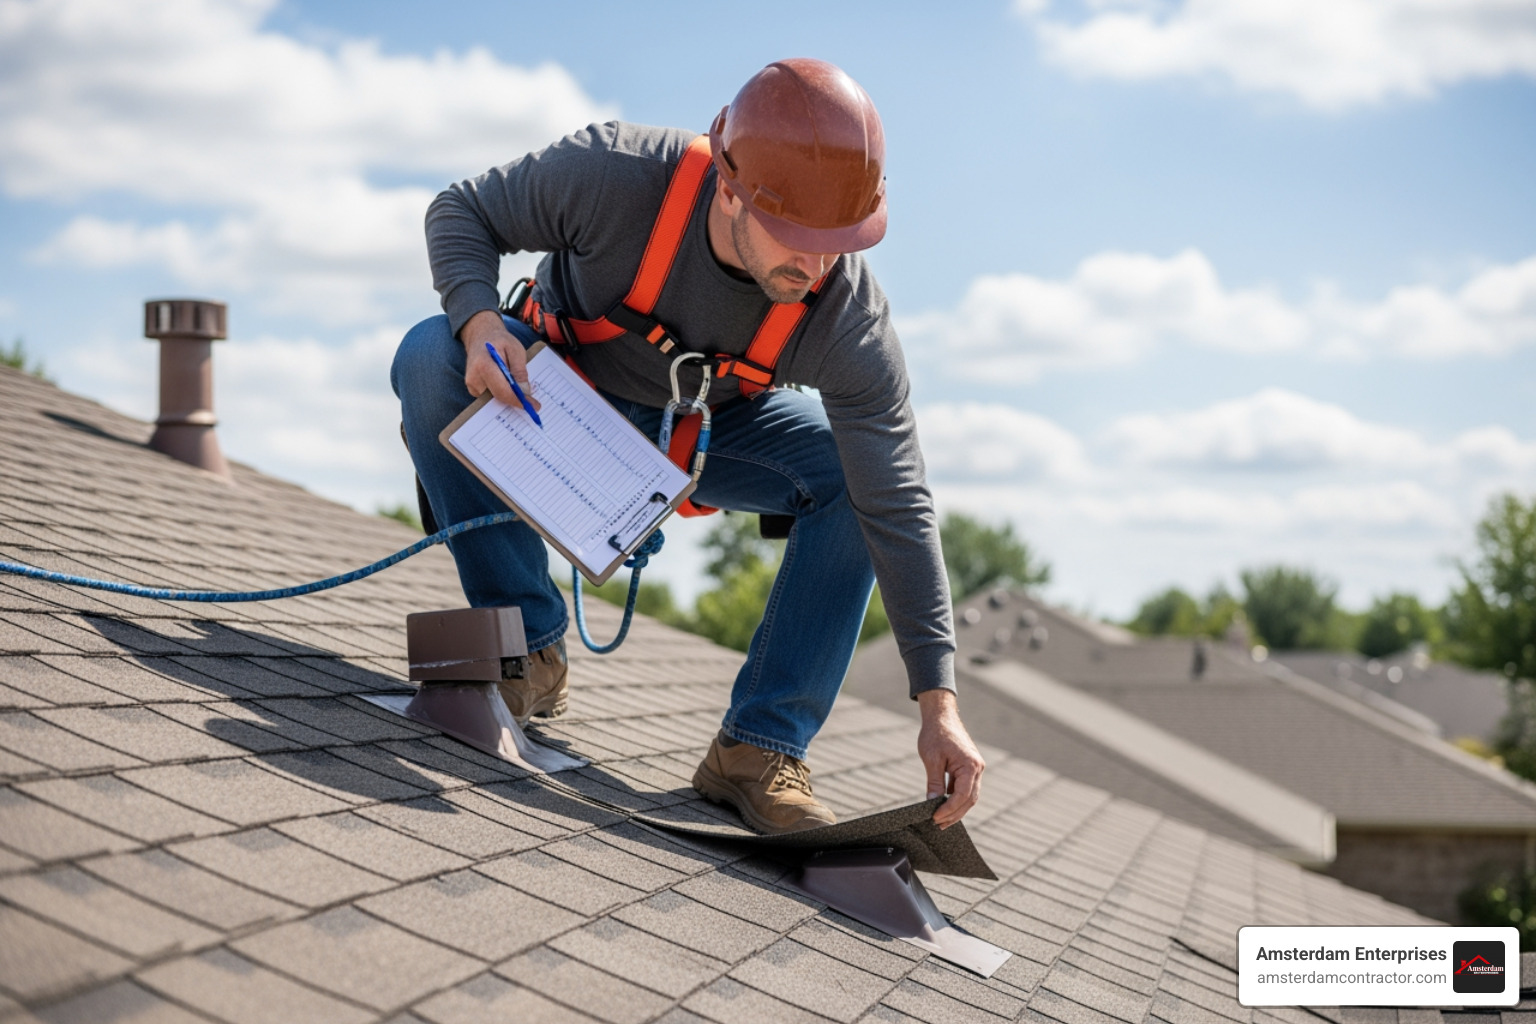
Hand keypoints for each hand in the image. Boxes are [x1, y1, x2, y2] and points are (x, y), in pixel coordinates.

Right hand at [460, 309, 539, 410]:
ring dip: (508, 394)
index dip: (519, 400)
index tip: (533, 406)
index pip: (503, 390)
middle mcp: (474, 377)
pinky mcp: (473, 388)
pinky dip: (500, 392)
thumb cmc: (500, 341)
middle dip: (516, 399)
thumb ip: (520, 370)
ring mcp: (471, 384)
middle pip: (499, 396)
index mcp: (484, 365)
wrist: (481, 335)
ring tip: (515, 384)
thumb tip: (524, 391)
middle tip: (531, 401)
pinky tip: (504, 382)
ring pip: (495, 397)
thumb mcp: (516, 349)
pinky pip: (490, 395)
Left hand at [916, 688, 984, 828]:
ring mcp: (975, 768)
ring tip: (941, 820)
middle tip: (938, 824)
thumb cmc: (936, 734)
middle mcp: (977, 768)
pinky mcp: (969, 767)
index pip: (962, 795)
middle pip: (969, 799)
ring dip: (956, 809)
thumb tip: (932, 802)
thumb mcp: (931, 759)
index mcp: (970, 765)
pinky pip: (965, 788)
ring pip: (969, 796)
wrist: (941, 716)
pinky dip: (956, 798)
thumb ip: (934, 783)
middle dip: (954, 814)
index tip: (935, 817)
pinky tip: (944, 806)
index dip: (948, 809)